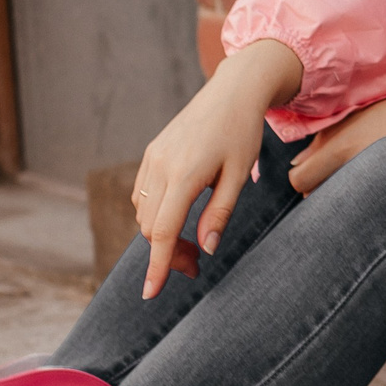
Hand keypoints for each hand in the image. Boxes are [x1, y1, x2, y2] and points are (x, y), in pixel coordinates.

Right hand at [132, 39, 303, 299]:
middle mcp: (160, 166)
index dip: (158, 265)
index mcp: (184, 174)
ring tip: (192, 244)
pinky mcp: (151, 154)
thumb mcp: (238, 175)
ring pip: (144, 214)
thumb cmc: (242, 133)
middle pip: (152, 227)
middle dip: (168, 253)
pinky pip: (143, 195)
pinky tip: (179, 215)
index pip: (163, 231)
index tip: (150, 293)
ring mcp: (152, 159)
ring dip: (161, 235)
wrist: (232, 91)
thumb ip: (219, 214)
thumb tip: (204, 250)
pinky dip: (155, 214)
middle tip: (195, 266)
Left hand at [286, 89, 385, 196]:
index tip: (313, 173)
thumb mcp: (359, 116)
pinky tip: (375, 189)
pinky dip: (362, 202)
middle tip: (336, 178)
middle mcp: (354, 170)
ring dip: (341, 197)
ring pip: (338, 205)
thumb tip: (297, 164)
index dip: (303, 178)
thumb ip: (324, 139)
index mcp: (343, 147)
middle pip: (314, 198)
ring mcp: (373, 187)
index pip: (299, 181)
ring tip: (359, 182)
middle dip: (319, 190)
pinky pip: (362, 208)